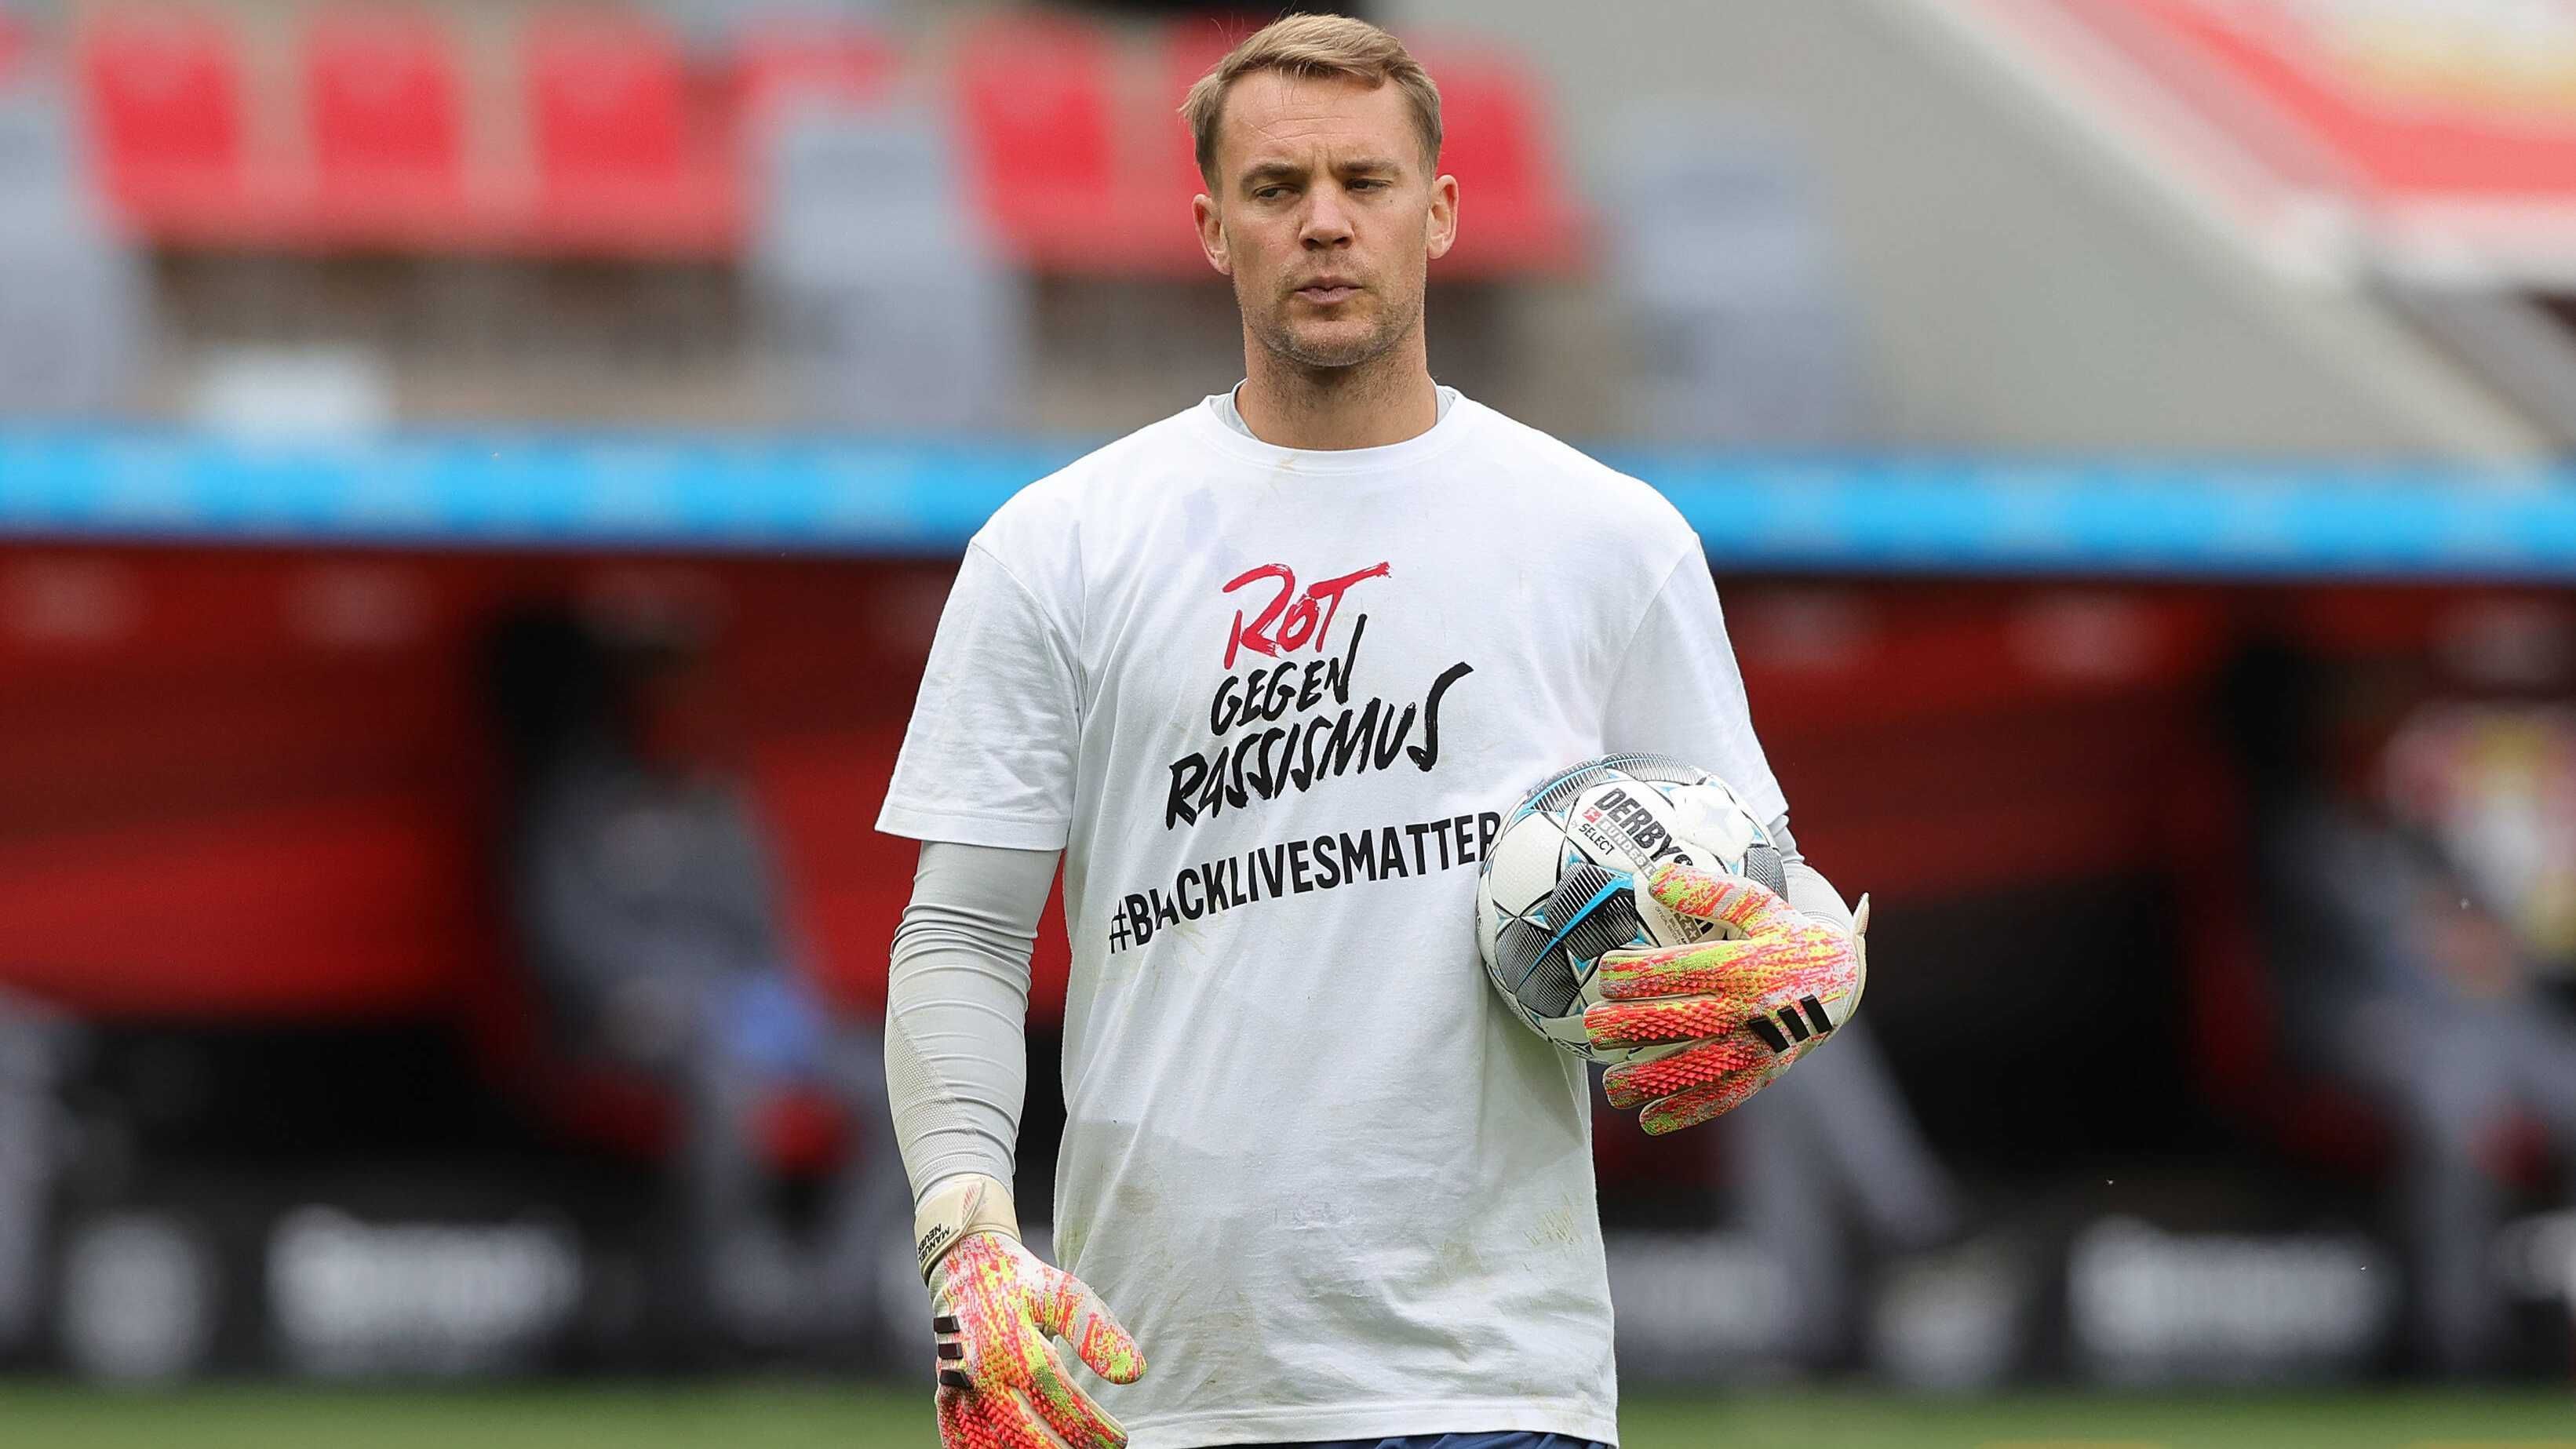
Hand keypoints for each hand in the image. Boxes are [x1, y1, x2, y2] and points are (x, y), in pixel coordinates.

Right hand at [919, 1175, 1144, 1448]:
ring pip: (991, 1444)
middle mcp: (982, 1371)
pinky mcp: (946, 1396)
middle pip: (1022, 1433)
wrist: (966, 1268)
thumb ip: (1098, 1333)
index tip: (1119, 1440)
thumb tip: (1135, 1374)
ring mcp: (959, 1387)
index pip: (1058, 1398)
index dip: (1091, 1427)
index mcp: (1014, 1343)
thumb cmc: (1025, 1284)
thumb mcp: (1065, 1293)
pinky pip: (960, 1440)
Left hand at [1582, 859, 1866, 1133]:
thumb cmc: (1787, 936)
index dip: (1639, 973)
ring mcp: (1759, 1047)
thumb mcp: (1759, 904)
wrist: (1843, 980)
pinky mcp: (1764, 1074)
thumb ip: (1709, 890)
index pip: (1683, 970)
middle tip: (1592, 1027)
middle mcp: (1752, 1009)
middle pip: (1683, 1022)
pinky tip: (1649, 1119)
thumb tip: (1655, 876)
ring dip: (1652, 1081)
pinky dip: (1687, 1112)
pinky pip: (1724, 1097)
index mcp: (1746, 964)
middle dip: (1631, 1027)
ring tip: (1610, 1085)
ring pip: (1699, 1069)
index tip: (1603, 972)